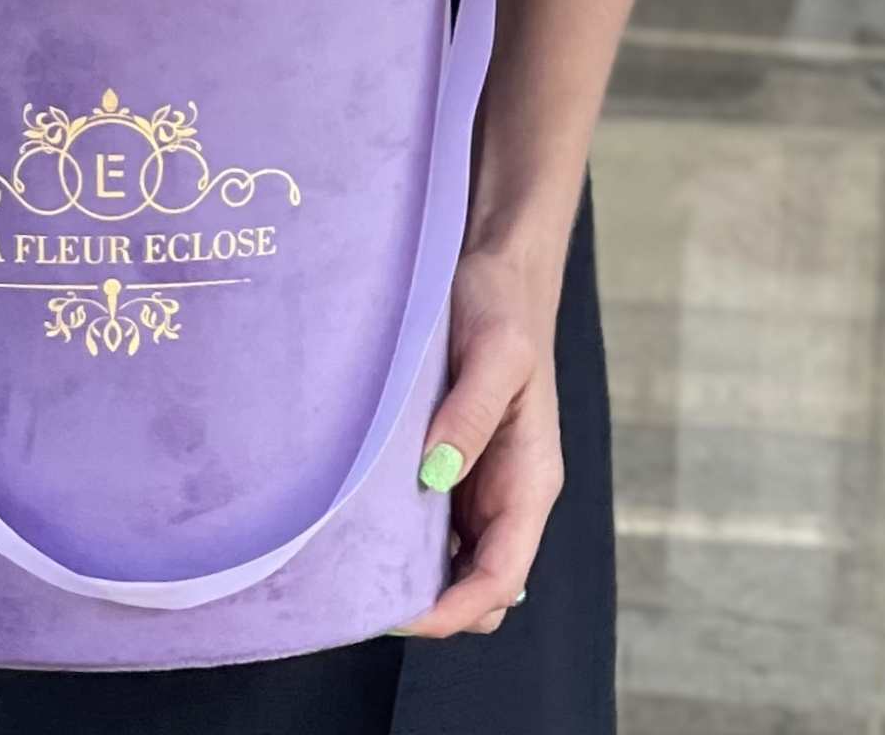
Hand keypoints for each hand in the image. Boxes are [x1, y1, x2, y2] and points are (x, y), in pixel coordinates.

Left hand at [395, 242, 564, 638]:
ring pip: (454, 559)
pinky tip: (363, 528)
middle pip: (479, 582)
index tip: (403, 616)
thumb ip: (470, 413)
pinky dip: (405, 538)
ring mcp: (480, 479)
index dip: (458, 608)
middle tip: (362, 598)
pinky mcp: (453, 457)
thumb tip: (437, 473)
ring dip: (415, 576)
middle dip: (434, 605)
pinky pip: (433, 520)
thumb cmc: (502, 306)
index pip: (503, 575)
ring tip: (353, 572)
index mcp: (530, 478)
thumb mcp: (495, 351)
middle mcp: (507, 490)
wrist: (499, 267)